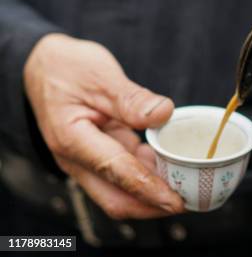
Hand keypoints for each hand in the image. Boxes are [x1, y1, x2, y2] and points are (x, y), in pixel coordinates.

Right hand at [23, 33, 184, 219]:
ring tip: (187, 185)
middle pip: (115, 198)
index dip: (148, 189)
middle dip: (152, 205)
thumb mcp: (101, 75)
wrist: (43, 65)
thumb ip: (131, 98)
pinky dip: (147, 171)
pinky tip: (170, 163)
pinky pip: (124, 171)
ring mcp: (88, 158)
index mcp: (72, 139)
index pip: (116, 171)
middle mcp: (77, 158)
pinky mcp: (99, 152)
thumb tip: (164, 114)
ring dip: (152, 190)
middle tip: (189, 200)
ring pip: (121, 188)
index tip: (175, 201)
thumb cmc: (68, 68)